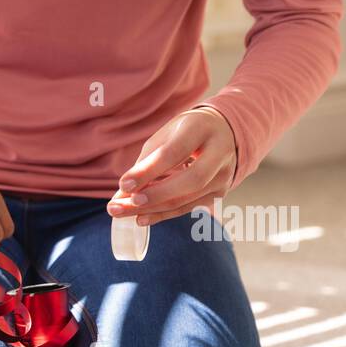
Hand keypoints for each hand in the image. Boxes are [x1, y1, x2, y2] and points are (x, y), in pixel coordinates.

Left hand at [109, 107, 236, 225]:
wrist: (222, 133)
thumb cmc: (185, 133)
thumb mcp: (165, 136)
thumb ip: (146, 163)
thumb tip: (121, 194)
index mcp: (202, 128)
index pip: (175, 152)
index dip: (148, 171)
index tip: (123, 184)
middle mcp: (220, 152)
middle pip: (192, 180)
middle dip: (156, 195)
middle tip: (127, 203)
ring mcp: (224, 175)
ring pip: (189, 199)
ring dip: (152, 209)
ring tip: (122, 213)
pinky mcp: (220, 193)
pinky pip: (188, 208)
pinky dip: (162, 215)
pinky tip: (141, 219)